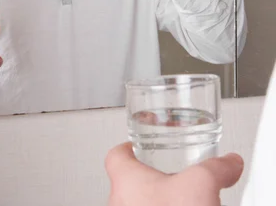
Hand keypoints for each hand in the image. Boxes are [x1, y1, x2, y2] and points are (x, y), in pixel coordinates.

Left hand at [105, 143, 243, 205]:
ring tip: (177, 203)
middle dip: (147, 182)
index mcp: (126, 181)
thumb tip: (230, 162)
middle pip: (126, 185)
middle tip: (165, 177)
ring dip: (154, 205)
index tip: (134, 146)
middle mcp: (119, 204)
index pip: (116, 156)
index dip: (127, 149)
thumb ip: (217, 168)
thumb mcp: (202, 184)